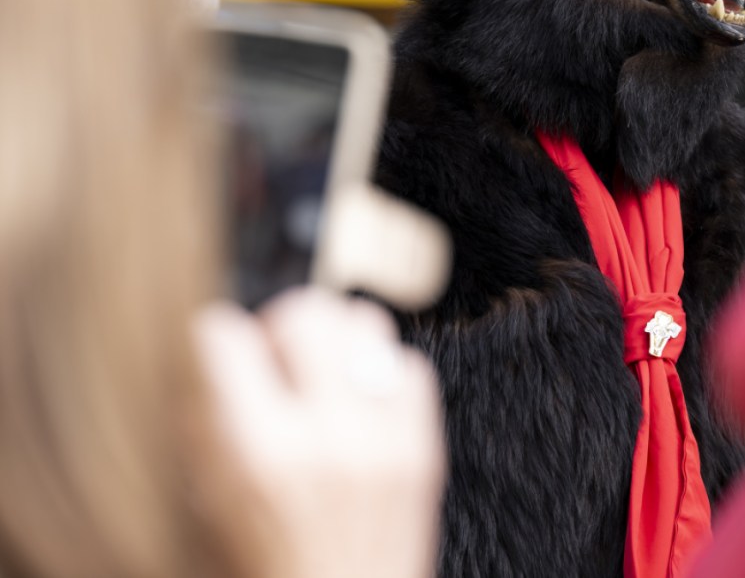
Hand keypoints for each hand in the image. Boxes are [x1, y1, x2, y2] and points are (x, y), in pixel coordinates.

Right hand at [194, 288, 444, 577]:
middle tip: (273, 362)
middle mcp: (326, 438)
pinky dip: (381, 371)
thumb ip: (204, 419)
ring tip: (318, 375)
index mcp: (256, 456)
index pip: (224, 336)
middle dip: (279, 327)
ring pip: (364, 322)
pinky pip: (408, 363)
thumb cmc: (261, 571)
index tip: (216, 353)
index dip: (213, 338)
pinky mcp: (422, 448)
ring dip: (335, 339)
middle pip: (307, 313)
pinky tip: (358, 402)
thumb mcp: (203, 502)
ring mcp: (383, 440)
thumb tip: (207, 344)